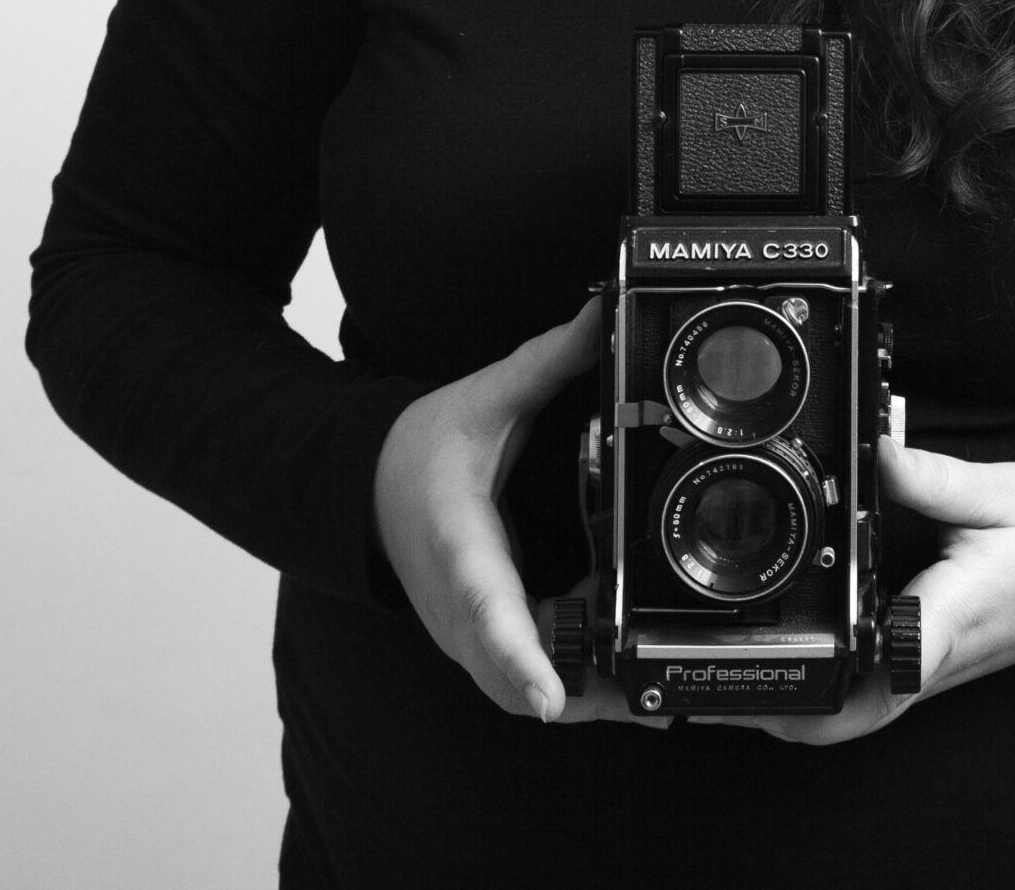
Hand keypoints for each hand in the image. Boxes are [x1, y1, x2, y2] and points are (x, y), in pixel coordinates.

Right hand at [373, 298, 664, 726]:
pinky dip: (573, 674)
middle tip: (649, 681)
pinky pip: (527, 683)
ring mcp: (466, 640)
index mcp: (460, 550)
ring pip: (526, 696)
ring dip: (586, 688)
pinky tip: (610, 638)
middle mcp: (459, 613)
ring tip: (641, 654)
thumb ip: (547, 360)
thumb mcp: (484, 398)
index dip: (521, 658)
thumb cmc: (418, 451)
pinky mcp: (477, 649)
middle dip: (585, 693)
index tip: (551, 697)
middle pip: (518, 684)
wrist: (364, 487)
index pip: (487, 612)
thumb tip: (603, 317)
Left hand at [691, 439, 1014, 744]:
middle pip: (855, 713)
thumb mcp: (999, 490)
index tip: (773, 671)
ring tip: (739, 674)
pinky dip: (833, 683)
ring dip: (804, 704)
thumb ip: (930, 477)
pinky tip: (798, 650)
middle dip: (788, 711)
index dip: (827, 679)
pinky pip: (877, 688)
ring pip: (863, 710)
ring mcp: (937, 665)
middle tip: (722, 689)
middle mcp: (940, 656)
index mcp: (952, 616)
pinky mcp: (937, 658)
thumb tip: (874, 454)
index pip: (884, 666)